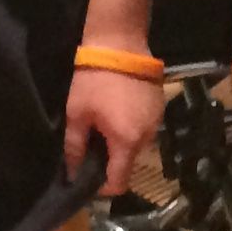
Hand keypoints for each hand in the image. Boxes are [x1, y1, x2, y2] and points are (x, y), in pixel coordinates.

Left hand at [65, 60, 163, 195]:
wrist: (120, 43)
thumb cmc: (94, 80)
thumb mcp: (76, 113)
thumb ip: (74, 147)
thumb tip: (71, 172)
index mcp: (126, 142)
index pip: (119, 183)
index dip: (103, 188)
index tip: (88, 180)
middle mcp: (147, 137)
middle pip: (129, 163)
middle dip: (110, 161)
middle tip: (90, 147)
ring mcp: (157, 121)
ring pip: (137, 145)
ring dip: (121, 142)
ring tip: (103, 126)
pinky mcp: (159, 106)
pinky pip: (144, 128)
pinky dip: (130, 127)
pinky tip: (117, 111)